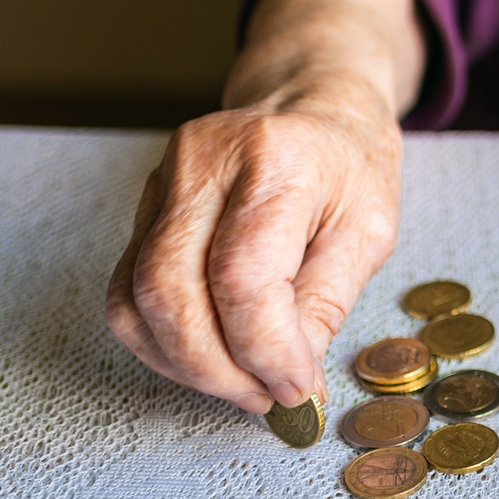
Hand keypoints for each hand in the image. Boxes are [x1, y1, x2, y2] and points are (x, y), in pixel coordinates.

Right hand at [104, 84, 401, 411]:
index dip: (263, 350)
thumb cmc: (350, 162)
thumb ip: (325, 306)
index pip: (241, 276)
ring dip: (185, 363)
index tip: (295, 387)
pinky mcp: (144, 202)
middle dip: (216, 369)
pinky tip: (210, 352)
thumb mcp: (370, 230)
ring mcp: (164, 178)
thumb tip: (288, 382)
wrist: (315, 102)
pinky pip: (128, 290)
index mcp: (278, 158)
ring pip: (135, 299)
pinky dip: (164, 340)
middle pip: (170, 291)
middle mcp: (207, 160)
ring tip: (242, 379)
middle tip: (264, 396)